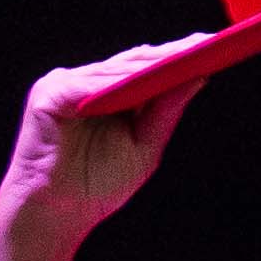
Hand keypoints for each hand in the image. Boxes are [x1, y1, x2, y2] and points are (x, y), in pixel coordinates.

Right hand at [1, 48, 202, 232]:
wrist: (54, 217)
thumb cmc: (95, 188)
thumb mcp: (144, 146)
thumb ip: (164, 112)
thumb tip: (198, 76)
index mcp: (104, 93)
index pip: (143, 68)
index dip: (176, 56)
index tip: (211, 45)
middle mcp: (83, 83)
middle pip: (131, 63)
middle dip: (169, 53)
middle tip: (205, 43)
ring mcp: (63, 86)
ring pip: (114, 70)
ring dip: (149, 64)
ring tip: (184, 56)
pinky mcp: (49, 95)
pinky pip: (90, 84)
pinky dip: (118, 81)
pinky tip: (145, 76)